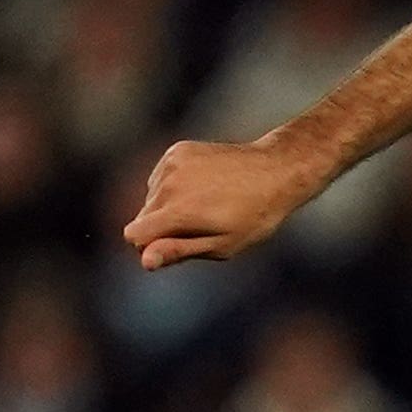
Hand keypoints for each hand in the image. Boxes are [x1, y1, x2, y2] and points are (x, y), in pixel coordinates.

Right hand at [123, 137, 324, 268]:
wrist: (277, 170)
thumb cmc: (255, 216)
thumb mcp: (222, 244)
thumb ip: (179, 251)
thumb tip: (145, 261)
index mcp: (178, 212)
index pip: (134, 235)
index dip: (151, 246)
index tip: (176, 246)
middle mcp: (169, 185)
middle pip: (143, 217)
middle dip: (162, 226)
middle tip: (202, 225)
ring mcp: (173, 164)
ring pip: (152, 196)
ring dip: (169, 204)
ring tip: (207, 204)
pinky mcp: (178, 151)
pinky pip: (161, 176)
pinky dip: (174, 184)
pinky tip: (205, 186)